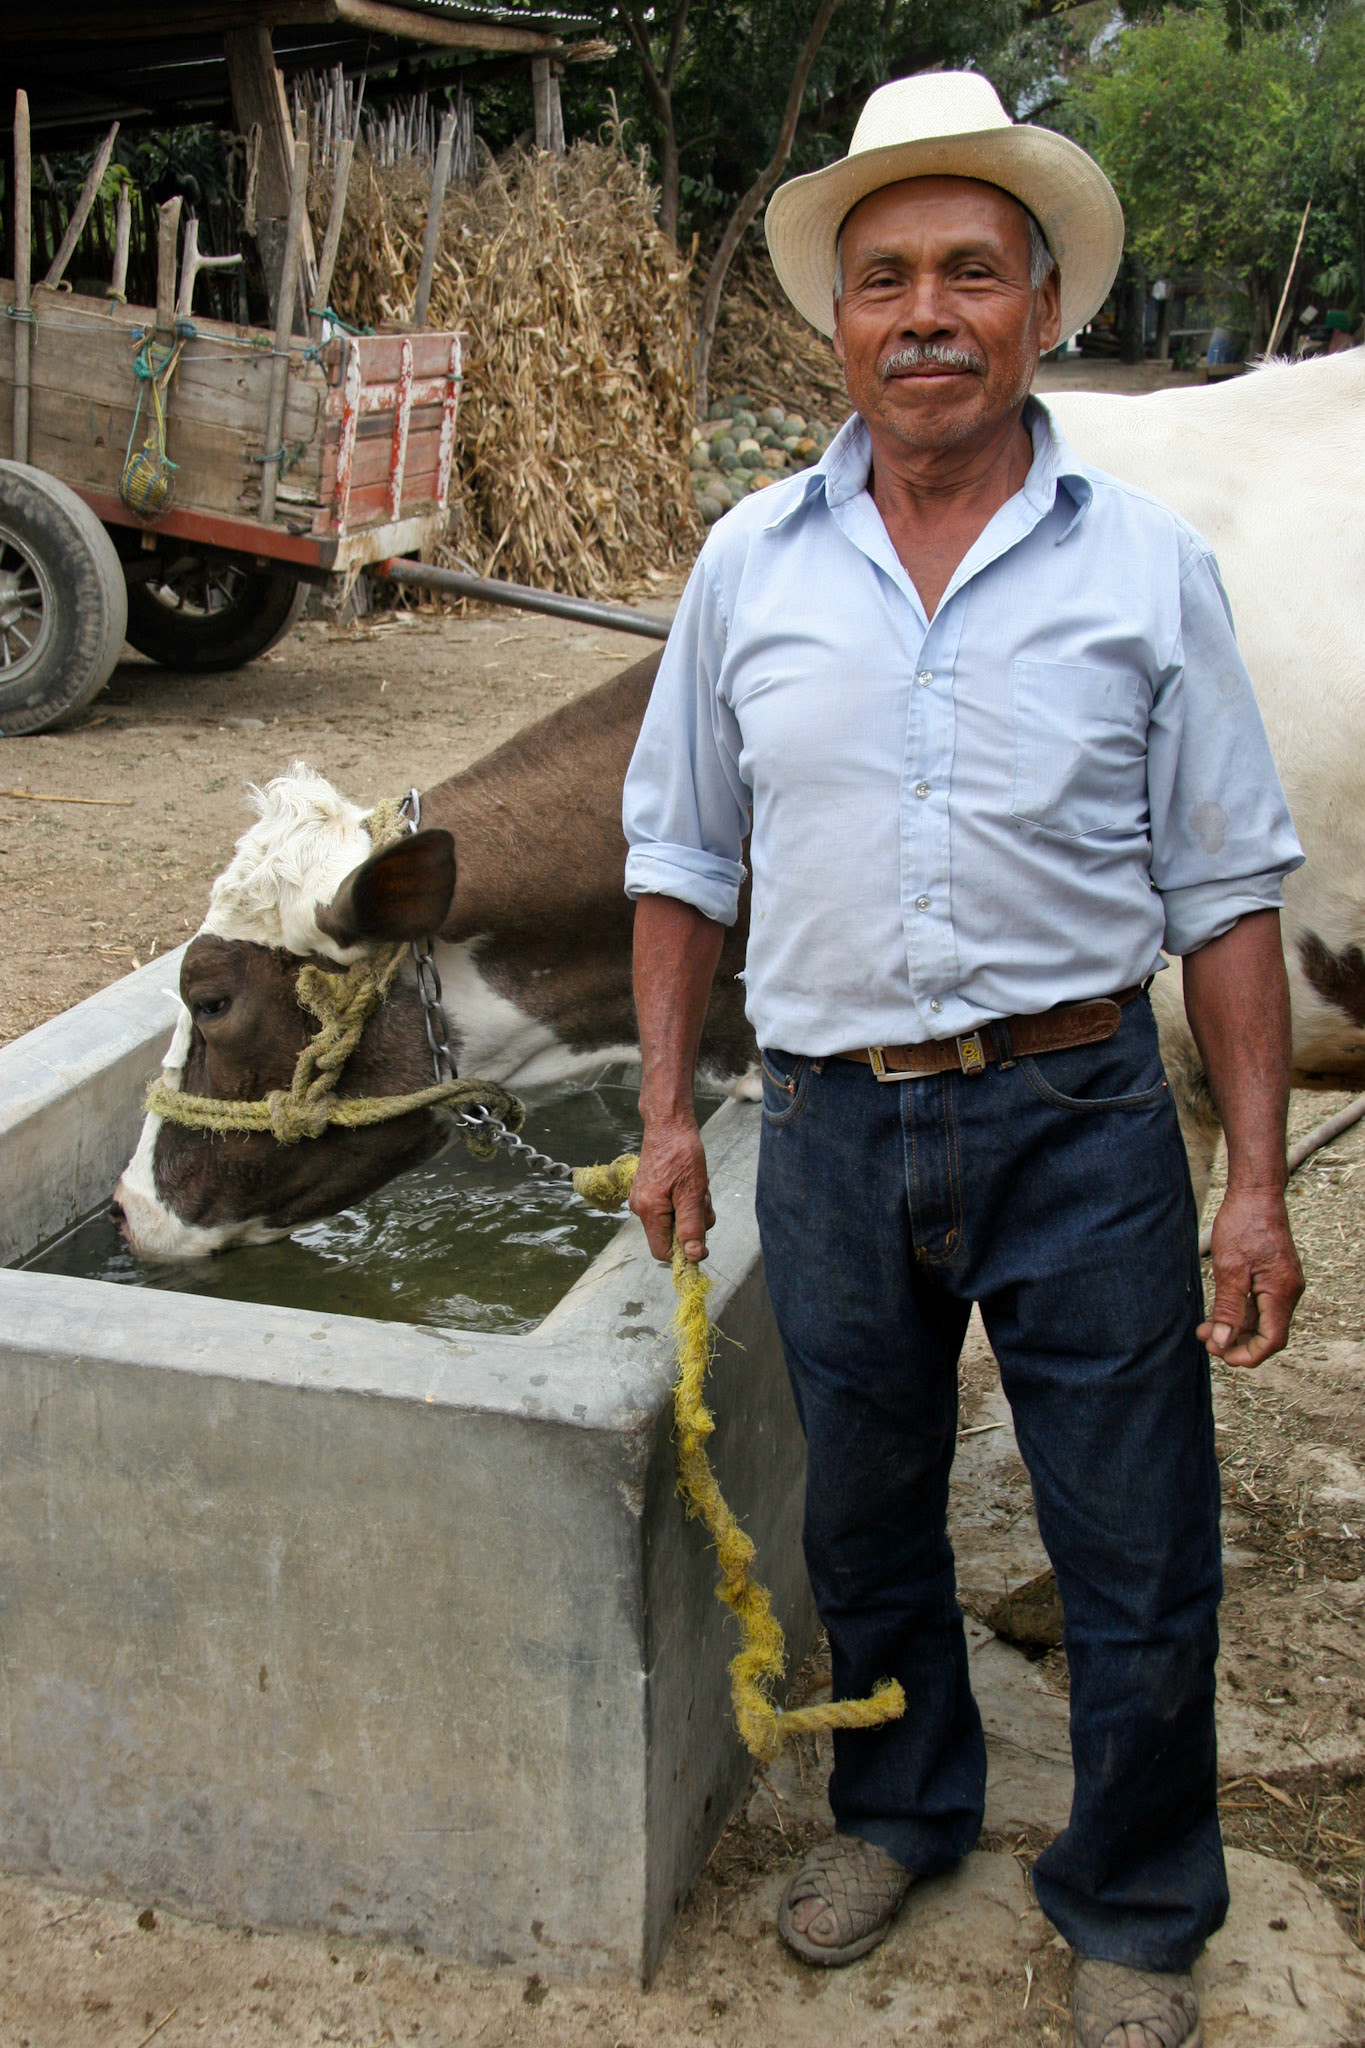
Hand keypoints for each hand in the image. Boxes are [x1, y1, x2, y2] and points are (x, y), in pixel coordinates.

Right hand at [629, 1112, 714, 1263]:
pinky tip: (690, 1182)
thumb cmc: (681, 1153)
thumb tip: (691, 1257)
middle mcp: (641, 1208)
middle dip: (693, 1223)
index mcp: (649, 1211)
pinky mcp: (650, 1190)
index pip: (662, 1251)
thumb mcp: (693, 1193)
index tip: (704, 1244)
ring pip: (674, 1219)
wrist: (669, 1124)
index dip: (684, 1253)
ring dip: (692, 1209)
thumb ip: (691, 1227)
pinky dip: (685, 1199)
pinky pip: (671, 1206)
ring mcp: (644, 1198)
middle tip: (703, 1201)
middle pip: (671, 1235)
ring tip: (698, 1186)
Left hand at [1197, 1185, 1303, 1368]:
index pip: (1272, 1340)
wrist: (1256, 1193)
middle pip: (1268, 1333)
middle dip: (1237, 1342)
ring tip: (1205, 1328)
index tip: (1221, 1355)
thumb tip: (1222, 1342)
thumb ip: (1228, 1309)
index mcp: (1282, 1292)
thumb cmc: (1244, 1225)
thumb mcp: (1230, 1269)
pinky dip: (1240, 1312)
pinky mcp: (1275, 1276)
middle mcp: (1288, 1291)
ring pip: (1262, 1319)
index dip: (1248, 1354)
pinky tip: (1219, 1311)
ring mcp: (1283, 1283)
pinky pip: (1260, 1304)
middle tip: (1206, 1340)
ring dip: (1236, 1328)